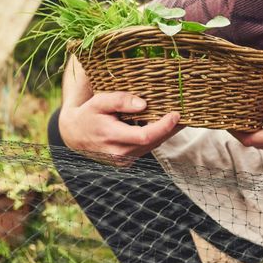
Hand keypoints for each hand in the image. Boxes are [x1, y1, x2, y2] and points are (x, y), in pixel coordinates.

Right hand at [58, 91, 181, 164]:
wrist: (74, 135)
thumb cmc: (88, 114)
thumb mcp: (99, 102)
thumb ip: (120, 101)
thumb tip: (144, 104)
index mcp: (112, 138)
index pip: (144, 136)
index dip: (163, 126)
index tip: (176, 114)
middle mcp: (119, 154)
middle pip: (153, 142)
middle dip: (171, 129)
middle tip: (187, 114)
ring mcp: (124, 161)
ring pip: (152, 146)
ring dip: (166, 133)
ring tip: (180, 119)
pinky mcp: (127, 162)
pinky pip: (146, 149)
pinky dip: (157, 137)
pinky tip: (165, 126)